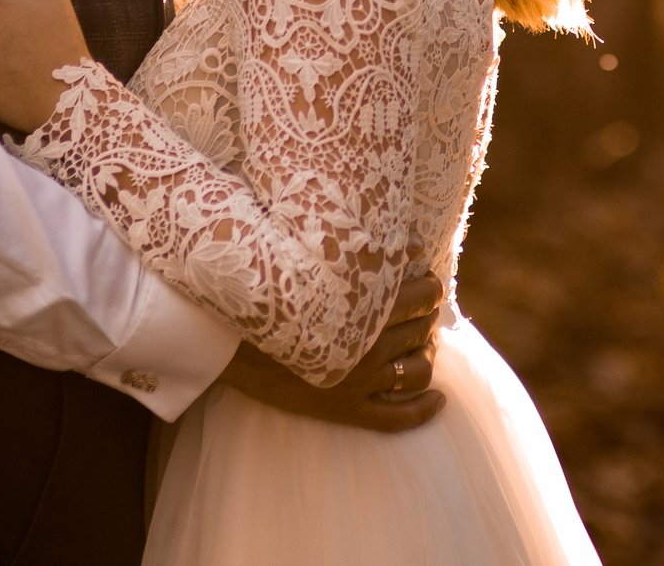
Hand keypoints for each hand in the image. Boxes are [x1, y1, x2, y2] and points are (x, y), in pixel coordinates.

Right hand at [219, 273, 446, 432]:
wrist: (223, 335)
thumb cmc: (269, 290)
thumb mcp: (318, 264)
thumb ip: (364, 253)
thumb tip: (411, 245)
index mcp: (366, 305)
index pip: (424, 294)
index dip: (428, 284)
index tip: (420, 278)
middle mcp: (369, 344)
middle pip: (423, 327)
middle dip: (426, 315)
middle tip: (418, 308)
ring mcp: (359, 380)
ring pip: (418, 370)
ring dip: (426, 354)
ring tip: (420, 344)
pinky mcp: (344, 409)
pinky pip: (396, 418)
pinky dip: (424, 409)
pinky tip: (439, 400)